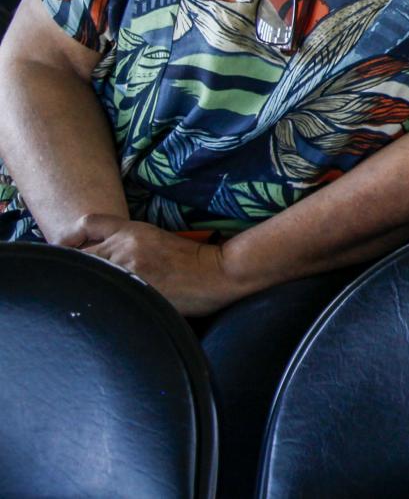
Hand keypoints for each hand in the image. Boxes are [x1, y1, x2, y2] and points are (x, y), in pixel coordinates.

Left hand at [79, 217, 242, 316]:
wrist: (219, 272)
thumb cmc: (193, 260)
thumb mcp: (157, 240)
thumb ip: (127, 245)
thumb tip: (101, 260)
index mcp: (132, 230)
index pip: (88, 223)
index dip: (71, 237)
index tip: (67, 250)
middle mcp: (125, 246)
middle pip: (82, 256)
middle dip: (80, 269)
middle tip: (84, 283)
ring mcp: (129, 268)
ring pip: (91, 276)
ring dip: (93, 286)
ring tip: (104, 297)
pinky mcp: (136, 288)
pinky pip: (106, 295)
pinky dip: (106, 301)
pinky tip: (117, 307)